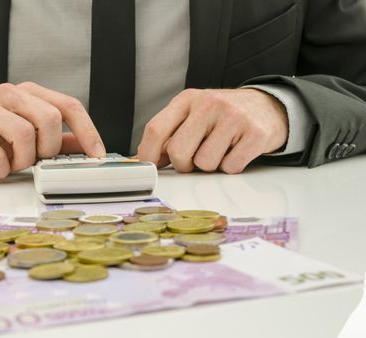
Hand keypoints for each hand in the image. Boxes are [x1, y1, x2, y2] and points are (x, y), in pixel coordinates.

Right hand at [0, 82, 105, 178]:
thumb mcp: (29, 132)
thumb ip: (57, 139)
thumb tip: (87, 150)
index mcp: (30, 94)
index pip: (68, 105)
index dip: (87, 131)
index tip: (97, 154)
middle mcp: (10, 94)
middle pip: (50, 118)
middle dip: (48, 148)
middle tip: (36, 159)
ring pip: (24, 134)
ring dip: (23, 160)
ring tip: (13, 164)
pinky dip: (1, 169)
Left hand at [137, 88, 287, 173]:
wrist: (266, 107)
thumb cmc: (221, 117)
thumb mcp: (192, 116)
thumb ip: (168, 136)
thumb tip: (141, 160)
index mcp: (187, 99)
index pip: (156, 129)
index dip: (148, 154)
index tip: (150, 167)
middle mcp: (209, 104)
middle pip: (179, 152)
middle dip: (184, 164)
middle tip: (195, 158)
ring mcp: (233, 117)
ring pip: (205, 164)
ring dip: (211, 166)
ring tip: (220, 149)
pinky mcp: (255, 132)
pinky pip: (230, 167)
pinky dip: (231, 166)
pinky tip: (236, 151)